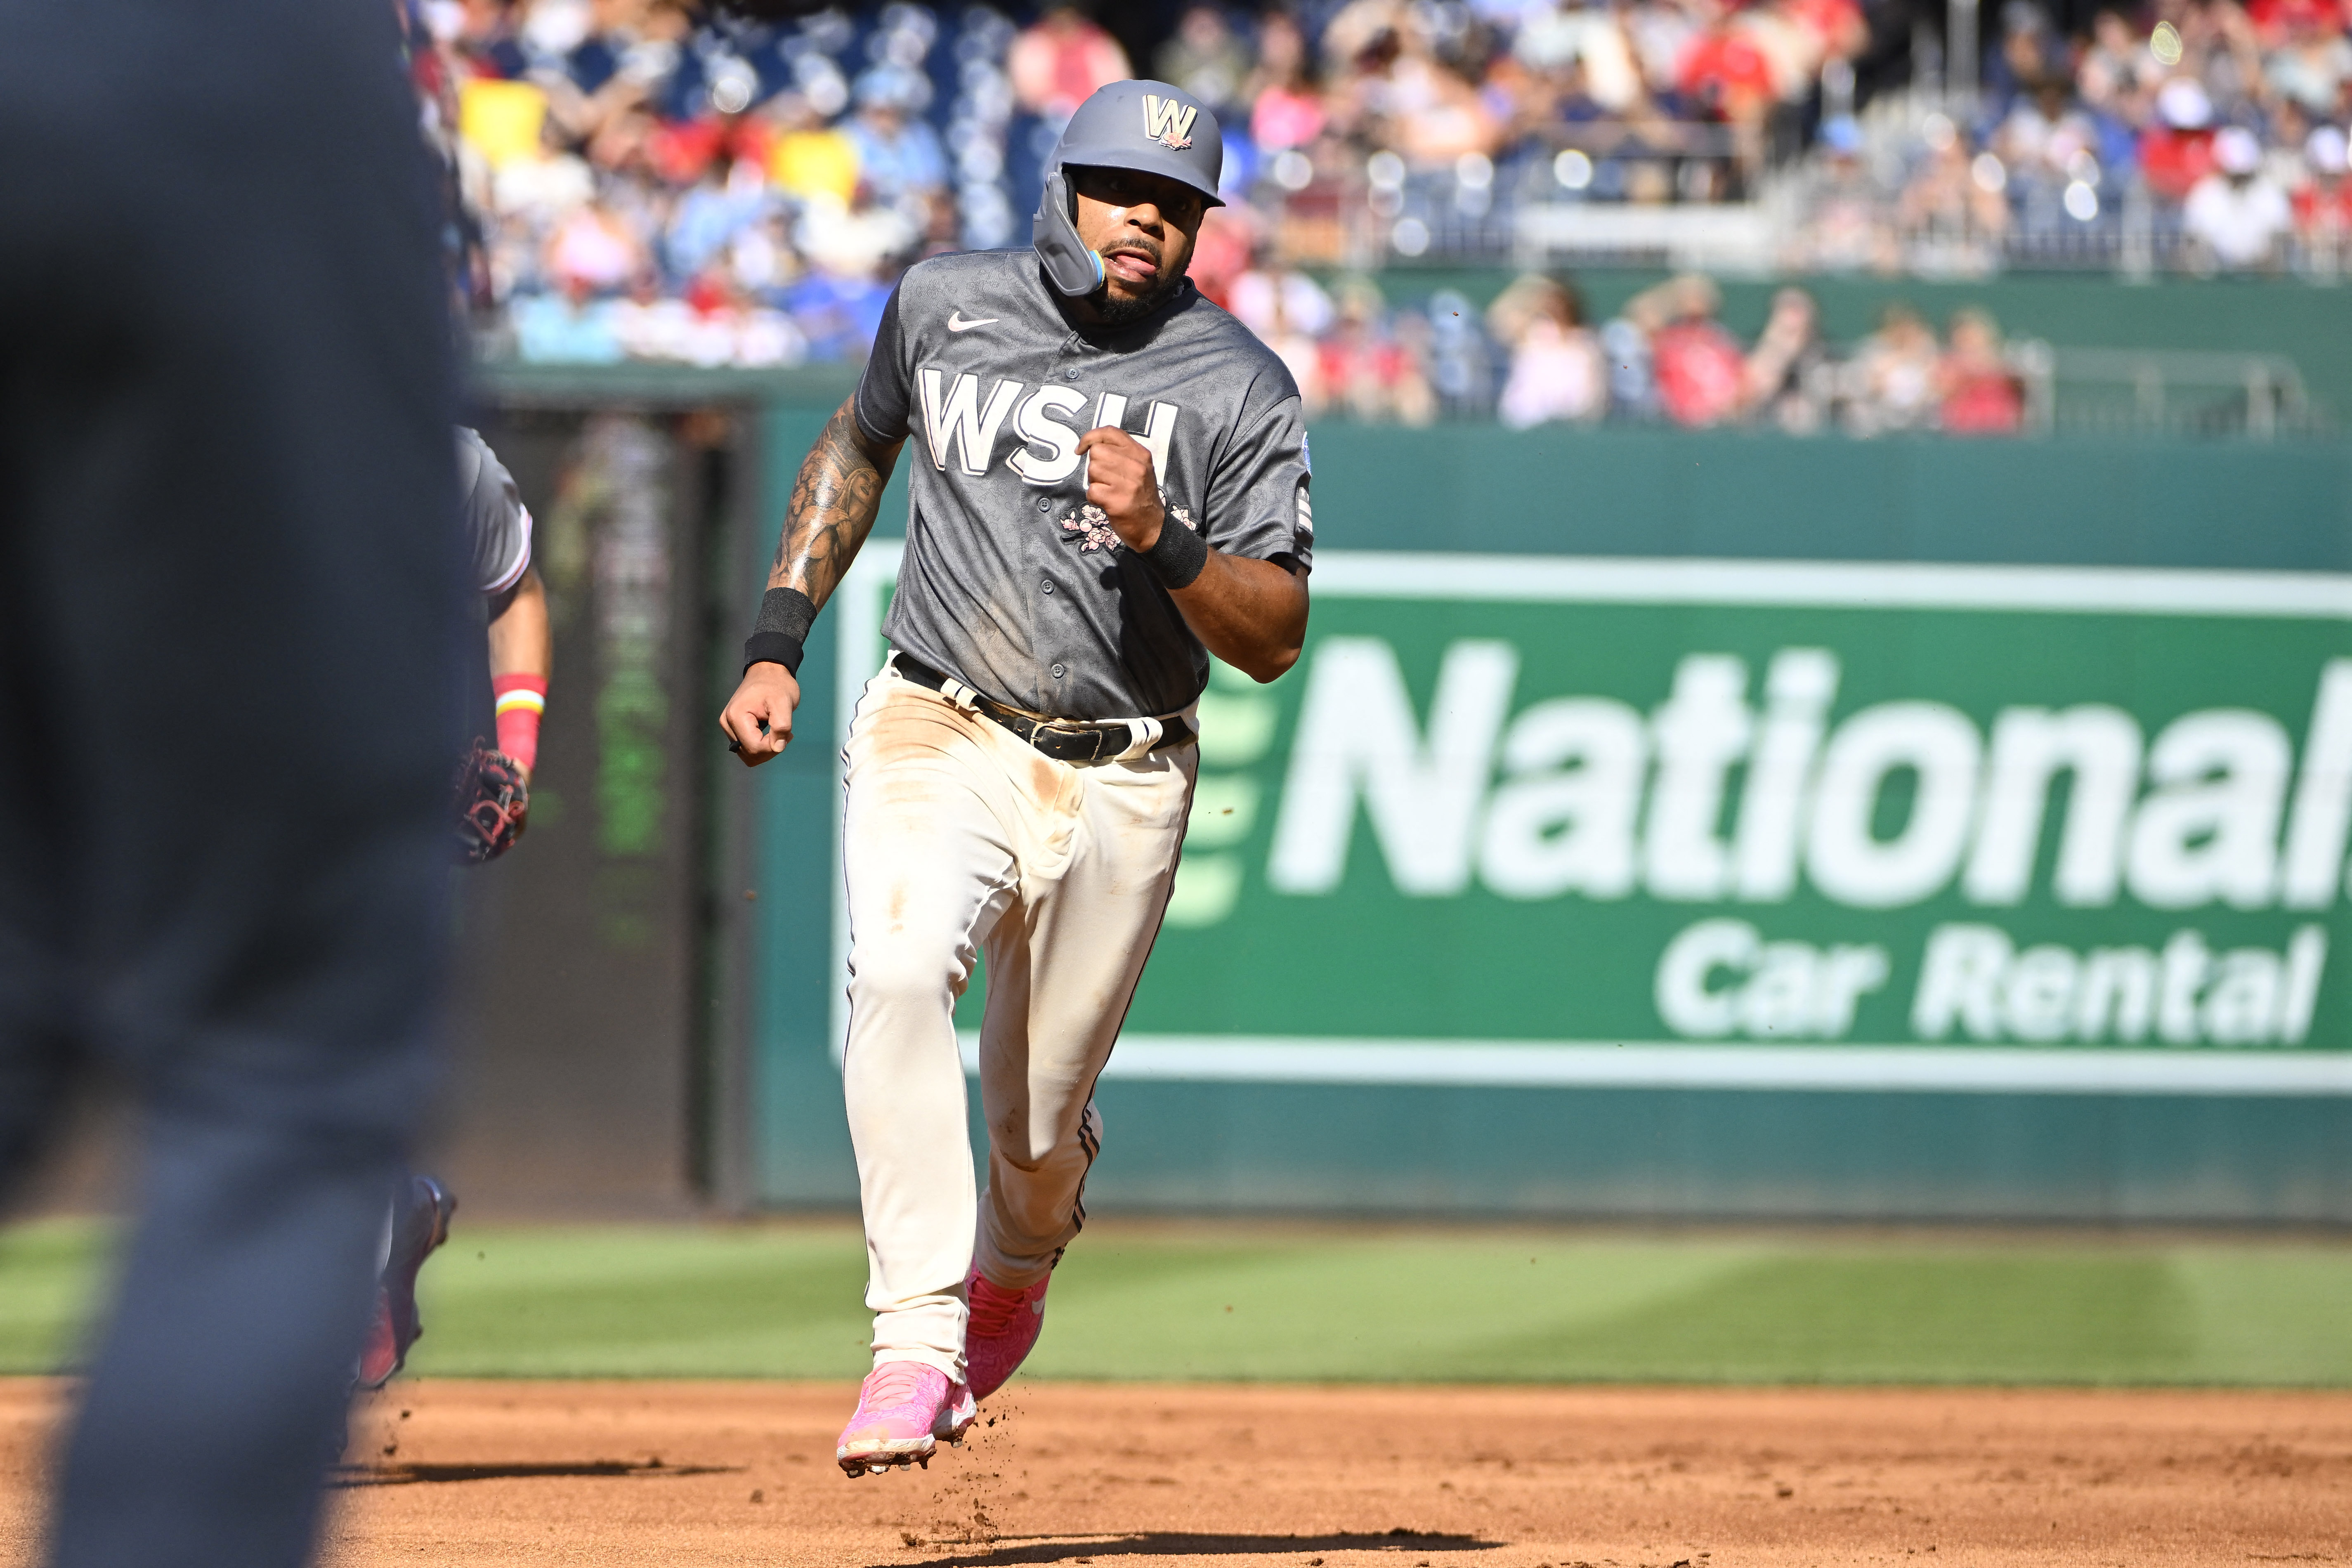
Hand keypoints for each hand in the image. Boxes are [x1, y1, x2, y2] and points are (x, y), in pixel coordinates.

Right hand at [720, 662, 799, 766]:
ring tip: (777, 731)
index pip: (754, 748)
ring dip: (766, 748)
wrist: (768, 672)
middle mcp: (727, 723)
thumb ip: (782, 725)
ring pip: (748, 754)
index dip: (773, 747)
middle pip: (749, 754)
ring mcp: (728, 727)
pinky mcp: (733, 728)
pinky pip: (747, 748)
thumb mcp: (785, 702)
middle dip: (770, 749)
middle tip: (785, 733)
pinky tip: (770, 732)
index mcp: (736, 717)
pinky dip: (761, 745)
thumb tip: (777, 748)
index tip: (788, 733)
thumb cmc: (777, 685)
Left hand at [1077, 426, 1163, 550]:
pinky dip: (1094, 498)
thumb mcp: (1139, 468)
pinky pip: (1092, 491)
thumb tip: (1092, 445)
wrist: (1152, 527)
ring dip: (1094, 482)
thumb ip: (1121, 454)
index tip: (1082, 449)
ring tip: (1108, 491)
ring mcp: (1127, 483)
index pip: (1110, 432)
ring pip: (1093, 470)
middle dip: (1094, 465)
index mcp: (1140, 454)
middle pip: (1097, 452)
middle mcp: (1136, 465)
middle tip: (1105, 480)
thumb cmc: (1140, 496)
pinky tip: (1106, 502)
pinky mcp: (1117, 501)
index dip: (1090, 437)